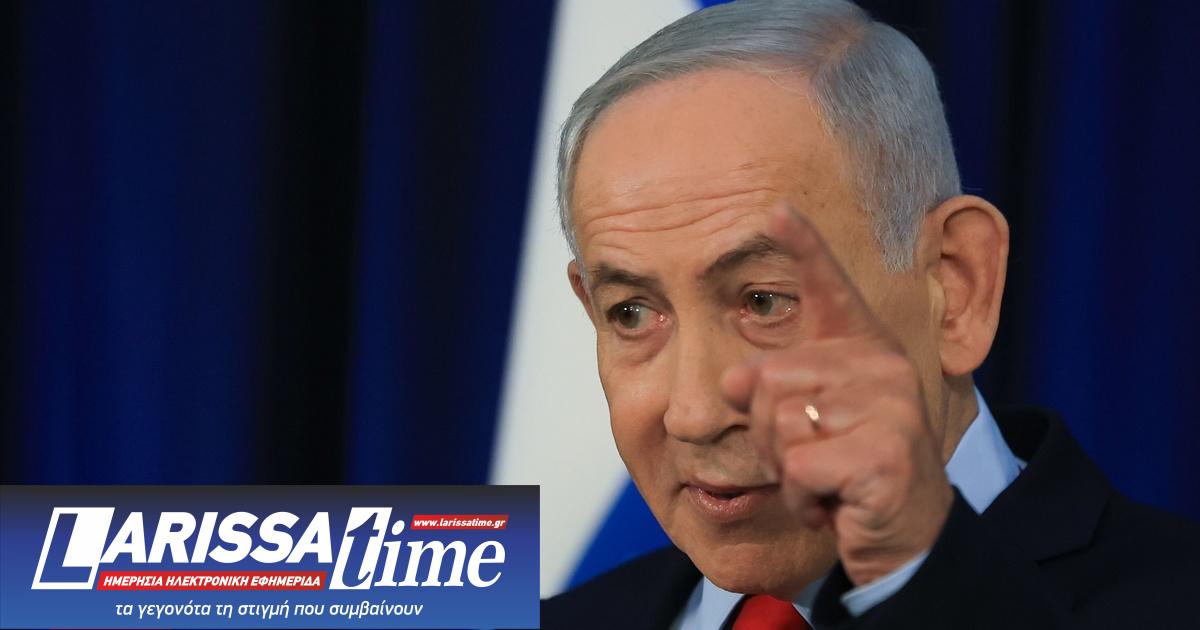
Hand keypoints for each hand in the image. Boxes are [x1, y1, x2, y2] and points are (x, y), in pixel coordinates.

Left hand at [721, 204, 952, 586]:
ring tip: (825, 479)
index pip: (831, 287)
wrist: (908, 535)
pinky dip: (803, 499)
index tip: (776, 207)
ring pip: (778, 425)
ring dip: (787, 470)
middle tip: (811, 457)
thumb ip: (771, 390)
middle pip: (767, 379)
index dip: (805, 244)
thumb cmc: (850, 470)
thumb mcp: (806, 422)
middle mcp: (882, 367)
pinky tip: (835, 504)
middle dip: (768, 434)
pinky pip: (799, 468)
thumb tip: (732, 381)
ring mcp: (889, 408)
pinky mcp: (885, 454)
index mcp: (864, 349)